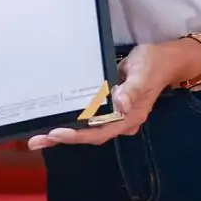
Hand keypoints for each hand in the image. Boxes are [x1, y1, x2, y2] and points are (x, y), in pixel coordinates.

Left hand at [27, 40, 197, 148]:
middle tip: (35, 141)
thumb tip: (120, 104)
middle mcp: (119, 122)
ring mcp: (113, 116)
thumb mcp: (142, 73)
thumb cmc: (153, 65)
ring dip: (63, 131)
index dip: (77, 135)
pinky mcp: (108, 107)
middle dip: (62, 138)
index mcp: (128, 118)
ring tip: (37, 136)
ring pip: (85, 128)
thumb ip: (132, 90)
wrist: (165, 60)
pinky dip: (70, 119)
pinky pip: (86, 117)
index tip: (56, 133)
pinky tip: (53, 118)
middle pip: (88, 135)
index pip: (99, 132)